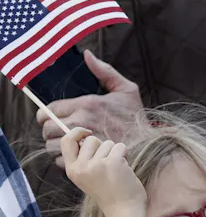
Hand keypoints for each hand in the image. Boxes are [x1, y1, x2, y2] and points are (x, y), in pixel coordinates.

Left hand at [39, 50, 142, 167]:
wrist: (149, 146)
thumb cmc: (137, 118)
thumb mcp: (127, 90)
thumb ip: (105, 71)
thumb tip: (87, 54)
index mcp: (86, 105)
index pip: (48, 110)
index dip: (45, 115)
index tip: (49, 119)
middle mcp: (80, 123)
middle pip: (47, 129)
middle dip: (50, 130)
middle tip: (59, 131)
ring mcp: (82, 144)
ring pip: (52, 146)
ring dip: (57, 146)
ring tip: (68, 144)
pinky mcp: (85, 162)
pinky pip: (62, 162)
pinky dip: (65, 160)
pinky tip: (77, 155)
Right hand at [60, 127, 146, 216]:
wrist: (123, 211)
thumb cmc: (109, 193)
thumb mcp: (87, 177)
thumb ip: (84, 159)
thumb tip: (87, 136)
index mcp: (72, 170)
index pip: (67, 141)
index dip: (77, 132)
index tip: (87, 132)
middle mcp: (81, 167)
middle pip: (91, 140)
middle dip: (103, 147)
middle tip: (108, 164)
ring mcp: (97, 165)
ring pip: (107, 143)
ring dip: (115, 153)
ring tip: (116, 171)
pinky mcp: (113, 163)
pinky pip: (120, 147)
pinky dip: (125, 155)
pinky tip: (124, 170)